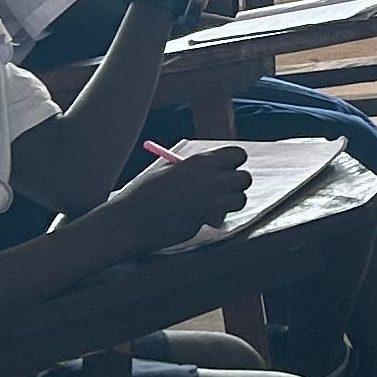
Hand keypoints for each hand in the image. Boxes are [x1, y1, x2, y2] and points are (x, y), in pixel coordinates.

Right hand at [108, 139, 256, 247]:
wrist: (131, 221)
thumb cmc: (144, 193)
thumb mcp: (169, 170)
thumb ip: (194, 168)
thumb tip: (213, 167)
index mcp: (201, 162)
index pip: (238, 154)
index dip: (233, 161)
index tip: (226, 167)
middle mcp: (212, 180)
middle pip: (245, 177)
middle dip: (236, 182)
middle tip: (222, 187)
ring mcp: (213, 203)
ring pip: (240, 199)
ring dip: (230, 201)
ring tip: (211, 203)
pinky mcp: (208, 222)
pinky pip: (225, 217)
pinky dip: (217, 218)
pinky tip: (200, 217)